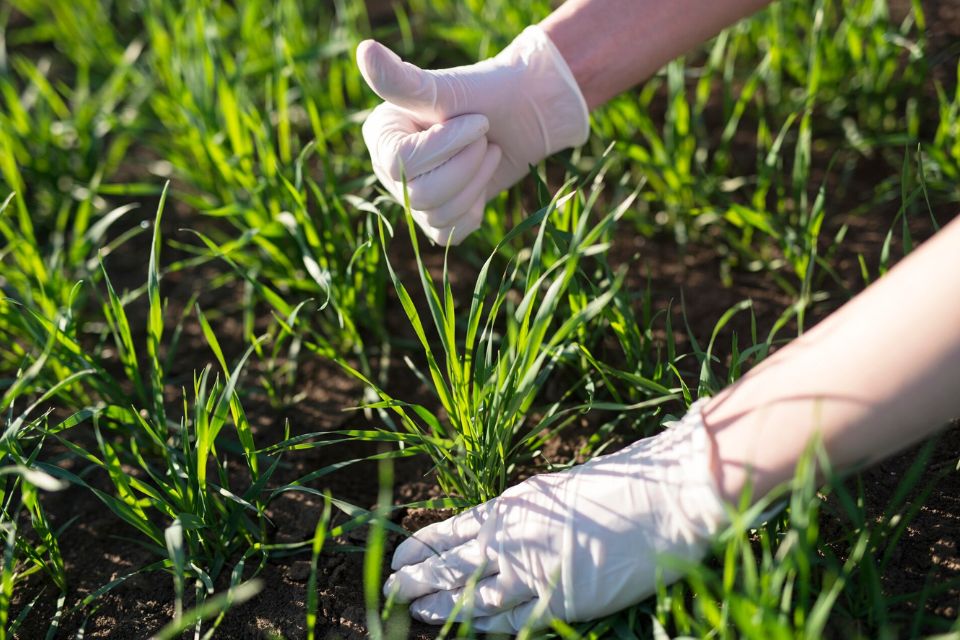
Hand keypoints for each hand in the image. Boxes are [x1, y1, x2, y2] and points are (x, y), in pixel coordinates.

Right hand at [356, 26, 589, 245]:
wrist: (527, 114)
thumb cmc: (488, 93)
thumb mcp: (447, 88)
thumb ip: (403, 80)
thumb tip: (363, 50)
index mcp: (382, 135)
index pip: (403, 162)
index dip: (447, 147)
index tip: (479, 121)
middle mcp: (388, 169)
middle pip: (420, 195)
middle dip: (467, 165)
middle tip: (486, 137)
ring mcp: (412, 196)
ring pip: (437, 215)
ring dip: (476, 183)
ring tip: (488, 152)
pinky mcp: (437, 217)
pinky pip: (449, 234)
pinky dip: (474, 210)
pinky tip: (482, 181)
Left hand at [384, 400, 726, 632]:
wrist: (662, 498)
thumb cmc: (616, 485)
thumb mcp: (555, 491)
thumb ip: (522, 512)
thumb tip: (493, 526)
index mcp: (512, 507)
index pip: (451, 530)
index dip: (421, 546)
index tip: (398, 555)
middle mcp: (514, 539)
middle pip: (450, 566)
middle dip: (416, 580)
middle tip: (388, 591)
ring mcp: (535, 572)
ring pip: (473, 596)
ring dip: (440, 606)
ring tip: (415, 613)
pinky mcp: (561, 601)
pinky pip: (513, 621)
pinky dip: (487, 627)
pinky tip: (467, 631)